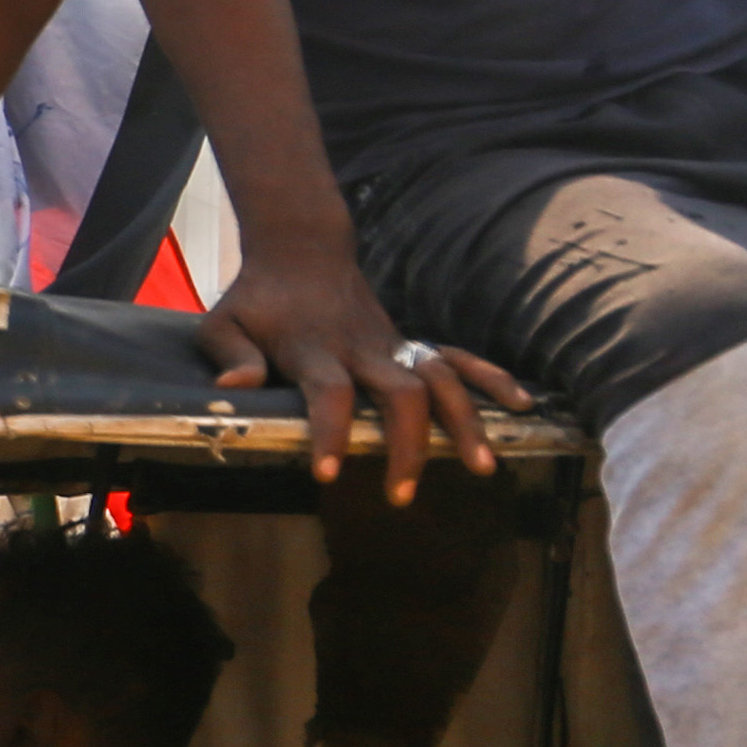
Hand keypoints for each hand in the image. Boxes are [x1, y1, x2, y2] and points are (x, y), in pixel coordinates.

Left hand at [194, 246, 533, 501]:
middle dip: (408, 446)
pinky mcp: (409, 342)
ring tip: (482, 467)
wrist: (300, 251)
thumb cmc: (257, 299)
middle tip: (402, 496)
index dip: (330, 433)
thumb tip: (235, 388)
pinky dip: (492, 379)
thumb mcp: (224, 323)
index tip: (328, 474)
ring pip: (440, 380)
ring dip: (464, 422)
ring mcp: (392, 344)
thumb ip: (231, 356)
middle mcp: (361, 349)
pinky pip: (458, 357)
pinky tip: (522, 407)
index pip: (329, 394)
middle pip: (400, 394)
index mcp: (313, 350)